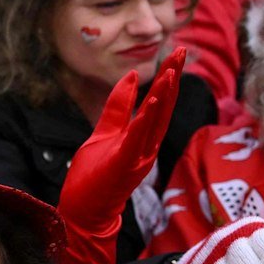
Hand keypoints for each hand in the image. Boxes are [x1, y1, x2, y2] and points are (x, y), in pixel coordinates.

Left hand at [58, 51, 181, 235]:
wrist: (83, 213)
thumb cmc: (93, 177)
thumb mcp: (105, 133)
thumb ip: (118, 107)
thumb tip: (131, 77)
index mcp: (142, 138)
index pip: (159, 103)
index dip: (169, 77)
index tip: (176, 52)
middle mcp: (146, 147)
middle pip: (163, 108)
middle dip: (172, 78)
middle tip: (181, 51)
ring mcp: (137, 158)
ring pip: (155, 122)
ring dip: (165, 95)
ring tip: (172, 70)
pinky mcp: (124, 166)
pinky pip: (138, 138)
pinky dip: (147, 119)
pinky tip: (155, 99)